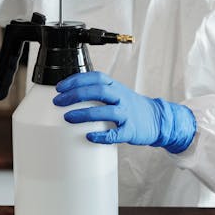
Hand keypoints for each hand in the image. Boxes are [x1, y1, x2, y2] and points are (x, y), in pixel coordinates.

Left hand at [53, 71, 195, 153]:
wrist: (156, 118)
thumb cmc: (129, 106)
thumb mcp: (115, 92)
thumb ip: (96, 91)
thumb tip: (68, 95)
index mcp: (115, 86)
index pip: (95, 77)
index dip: (76, 80)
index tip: (60, 87)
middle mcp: (121, 97)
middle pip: (99, 91)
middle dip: (76, 95)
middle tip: (59, 102)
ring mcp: (127, 114)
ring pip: (106, 111)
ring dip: (85, 113)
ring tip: (68, 117)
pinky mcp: (131, 130)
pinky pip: (116, 133)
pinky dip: (102, 135)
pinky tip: (89, 137)